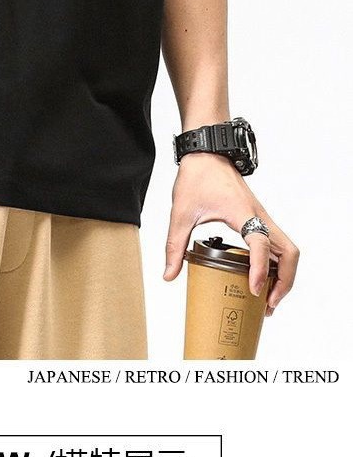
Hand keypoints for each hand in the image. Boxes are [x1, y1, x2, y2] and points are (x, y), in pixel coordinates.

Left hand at [165, 156, 299, 313]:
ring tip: (268, 299)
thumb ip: (175, 245)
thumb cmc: (198, 176)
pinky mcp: (259, 219)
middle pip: (289, 252)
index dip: (260, 270)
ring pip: (287, 250)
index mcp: (244, 214)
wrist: (207, 153)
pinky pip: (277, 245)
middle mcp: (260, 217)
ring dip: (284, 275)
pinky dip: (277, 265)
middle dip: (285, 281)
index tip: (253, 290)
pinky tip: (262, 279)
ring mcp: (262, 218)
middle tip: (269, 303)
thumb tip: (169, 275)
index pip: (262, 245)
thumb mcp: (181, 213)